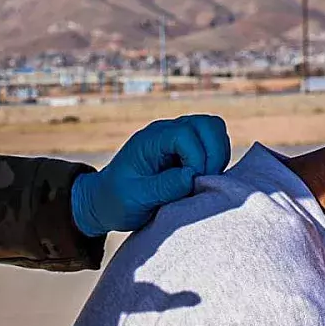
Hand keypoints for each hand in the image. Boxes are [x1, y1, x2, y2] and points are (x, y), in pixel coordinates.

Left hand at [71, 115, 231, 236]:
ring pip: (215, 131)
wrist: (106, 201)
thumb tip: (191, 176)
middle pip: (207, 124)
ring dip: (218, 157)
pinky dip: (217, 161)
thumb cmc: (116, 200)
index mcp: (150, 140)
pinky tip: (203, 181)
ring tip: (204, 182)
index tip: (192, 183)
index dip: (197, 157)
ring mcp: (179, 139)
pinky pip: (215, 145)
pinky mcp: (189, 150)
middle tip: (203, 183)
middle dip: (214, 154)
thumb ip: (162, 187)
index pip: (185, 133)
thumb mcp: (134, 198)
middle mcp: (167, 133)